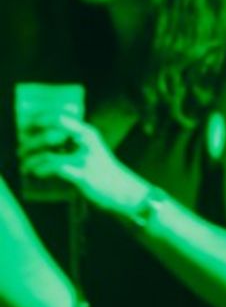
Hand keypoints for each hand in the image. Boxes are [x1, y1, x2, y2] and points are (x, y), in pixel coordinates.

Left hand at [19, 113, 146, 216]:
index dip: (42, 118)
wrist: (123, 189)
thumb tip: (44, 140)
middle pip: (52, 133)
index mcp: (88, 133)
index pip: (61, 117)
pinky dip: (43, 169)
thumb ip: (72, 142)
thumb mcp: (89, 150)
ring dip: (33, 160)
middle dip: (32, 142)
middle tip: (22, 151)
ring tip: (26, 165)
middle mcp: (87, 141)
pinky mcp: (84, 175)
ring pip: (50, 154)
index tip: (28, 126)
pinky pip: (57, 169)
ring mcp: (86, 158)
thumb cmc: (103, 171)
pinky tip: (37, 172)